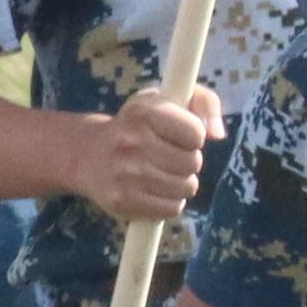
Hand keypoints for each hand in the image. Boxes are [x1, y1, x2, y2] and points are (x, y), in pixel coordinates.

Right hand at [77, 84, 221, 224]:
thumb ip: (203, 102)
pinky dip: (170, 201)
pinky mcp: (123, 201)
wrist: (88, 154)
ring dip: (181, 182)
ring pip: (186, 187)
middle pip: (193, 162)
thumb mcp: (167, 99)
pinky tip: (154, 189)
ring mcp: (125, 174)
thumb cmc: (138, 125)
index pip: (196, 132)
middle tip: (168, 155)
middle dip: (188, 160)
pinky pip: (173, 207)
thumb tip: (218, 134)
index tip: (180, 134)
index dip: (194, 135)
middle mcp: (131, 141)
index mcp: (142, 111)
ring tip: (162, 172)